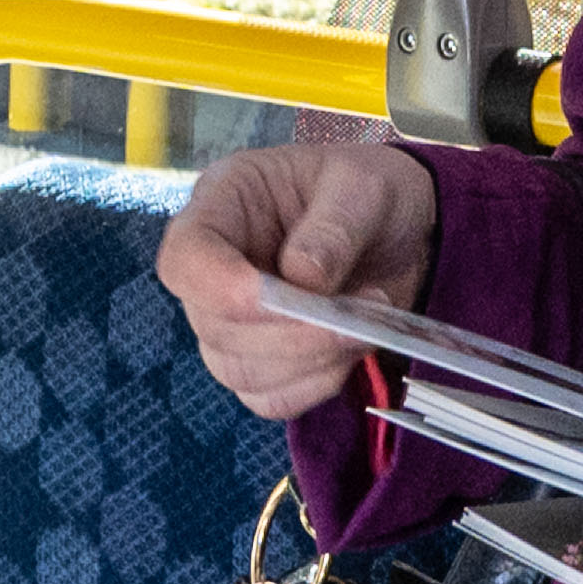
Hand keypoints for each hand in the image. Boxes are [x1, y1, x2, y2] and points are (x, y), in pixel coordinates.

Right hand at [153, 139, 442, 420]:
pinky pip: (270, 398)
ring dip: (308, 361)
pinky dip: (315, 385)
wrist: (397, 228)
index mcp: (223, 205)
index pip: (184, 258)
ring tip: (365, 326)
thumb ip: (335, 227)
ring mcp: (232, 321)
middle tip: (357, 316)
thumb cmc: (368, 191)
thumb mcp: (364, 186)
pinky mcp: (262, 361)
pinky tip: (351, 351)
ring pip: (239, 370)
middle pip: (214, 325)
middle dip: (289, 332)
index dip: (217, 286)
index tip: (272, 295)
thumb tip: (304, 278)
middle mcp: (216, 268)